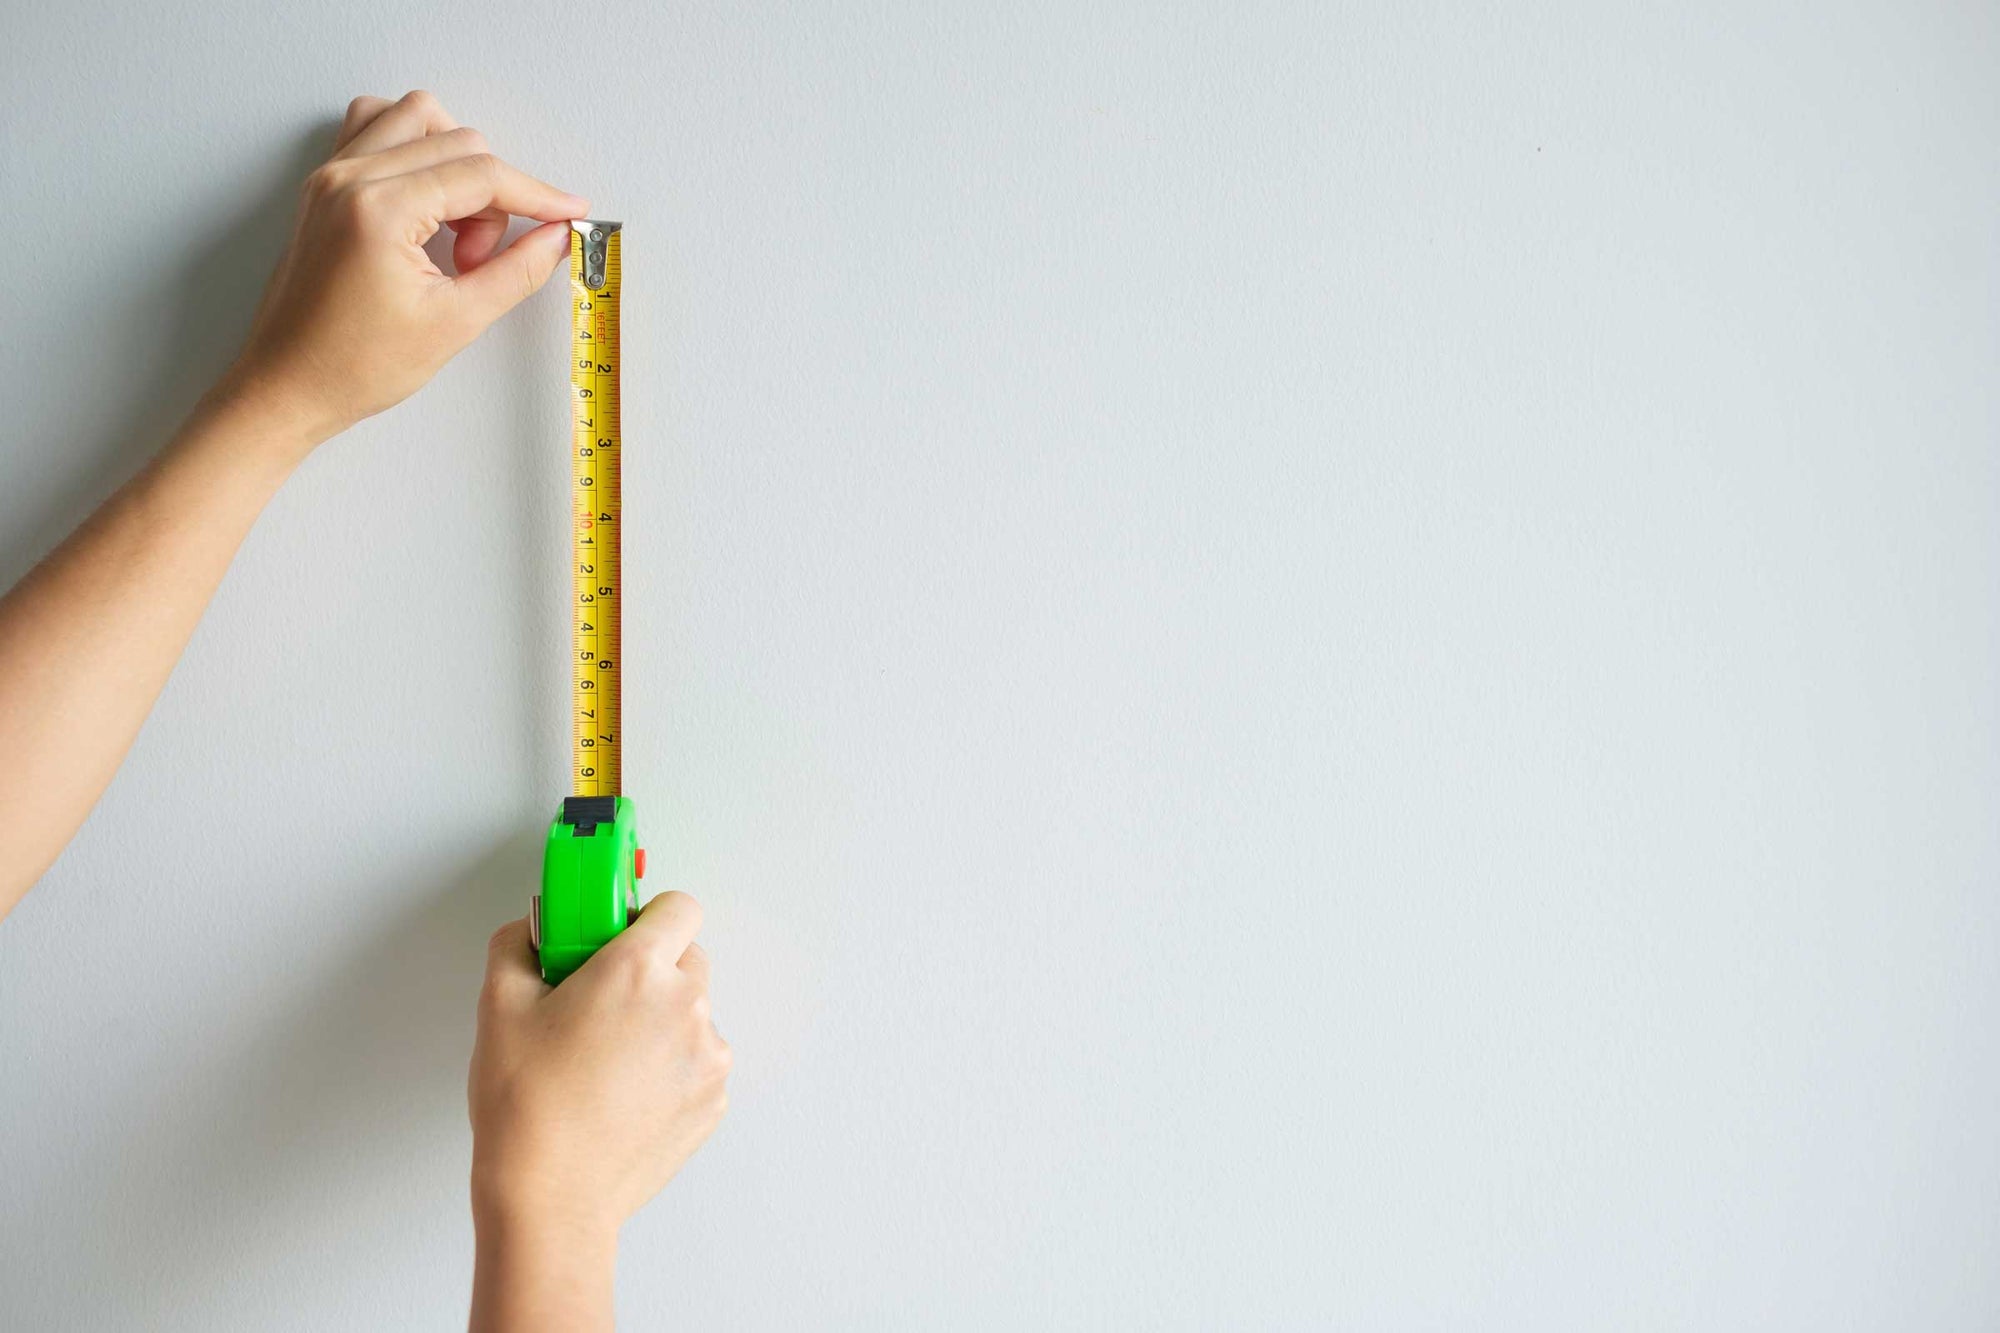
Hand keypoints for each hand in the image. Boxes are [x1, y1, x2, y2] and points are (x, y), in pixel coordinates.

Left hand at [224, 90, 588, 446]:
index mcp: (378, 209)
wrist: (288, 386)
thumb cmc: (352, 365)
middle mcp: (348, 177)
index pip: (480, 175)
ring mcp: (331, 175)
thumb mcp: (454, 323)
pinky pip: (375, 128)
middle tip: (483, 259)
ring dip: (455, 162)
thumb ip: (515, 272)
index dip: (537, 195)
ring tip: (455, 226)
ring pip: (416, 119)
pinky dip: (414, 149)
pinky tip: (427, 200)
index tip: (569, 213)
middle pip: (456, 142)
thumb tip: (556, 239)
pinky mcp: (324, 185)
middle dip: (492, 196)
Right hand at [469, 892, 732, 1239]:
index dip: (646, 916)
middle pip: (687, 958)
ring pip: (692, 1013)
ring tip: (606, 1059)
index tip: (617, 934)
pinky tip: (623, 1093)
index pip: (678, 906)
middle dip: (651, 969)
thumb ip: (518, 947)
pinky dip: (670, 1067)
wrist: (552, 1199)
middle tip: (600, 1000)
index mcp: (638, 970)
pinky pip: (697, 1061)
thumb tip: (534, 931)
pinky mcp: (713, 1100)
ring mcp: (707, 1056)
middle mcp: (685, 1006)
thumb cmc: (525, 1108)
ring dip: (661, 1021)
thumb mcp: (499, 1007)